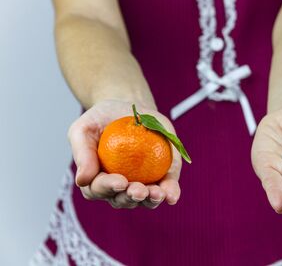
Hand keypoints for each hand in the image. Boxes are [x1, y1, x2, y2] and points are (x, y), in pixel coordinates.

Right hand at [67, 99, 181, 208]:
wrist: (129, 108)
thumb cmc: (102, 119)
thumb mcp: (84, 128)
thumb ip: (82, 153)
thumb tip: (82, 180)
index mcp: (96, 179)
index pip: (99, 189)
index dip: (108, 188)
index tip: (120, 181)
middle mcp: (118, 188)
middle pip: (122, 200)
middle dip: (131, 197)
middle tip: (139, 190)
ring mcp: (141, 184)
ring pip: (145, 200)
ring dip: (151, 200)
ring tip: (158, 193)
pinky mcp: (162, 176)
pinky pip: (167, 188)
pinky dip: (170, 193)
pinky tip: (171, 195)